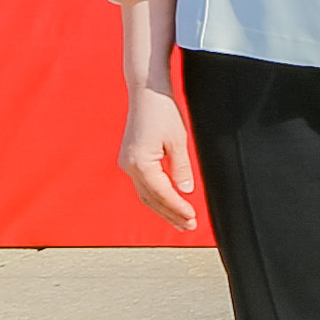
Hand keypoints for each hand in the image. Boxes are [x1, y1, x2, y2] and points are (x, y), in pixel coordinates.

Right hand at [118, 86, 201, 230]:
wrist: (146, 93)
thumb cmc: (163, 112)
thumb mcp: (178, 140)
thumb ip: (181, 167)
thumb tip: (185, 190)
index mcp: (140, 163)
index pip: (161, 194)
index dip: (177, 208)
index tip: (193, 218)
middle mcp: (129, 166)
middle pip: (151, 199)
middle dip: (171, 214)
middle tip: (189, 226)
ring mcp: (127, 164)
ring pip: (145, 195)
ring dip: (163, 209)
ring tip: (182, 221)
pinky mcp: (130, 160)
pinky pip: (143, 185)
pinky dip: (156, 197)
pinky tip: (169, 203)